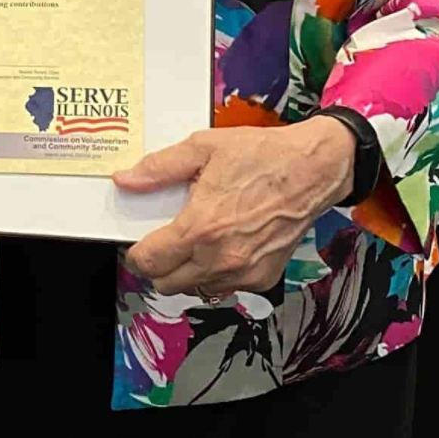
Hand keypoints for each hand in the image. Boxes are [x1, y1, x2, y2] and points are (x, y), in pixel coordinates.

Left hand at [114, 116, 357, 298]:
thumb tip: (126, 180)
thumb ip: (159, 168)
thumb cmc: (262, 156)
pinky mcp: (262, 278)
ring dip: (186, 273)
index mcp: (200, 227)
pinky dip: (215, 274)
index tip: (139, 246)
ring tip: (196, 242)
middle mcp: (220, 258)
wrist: (313, 169)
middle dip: (158, 266)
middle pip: (167, 284)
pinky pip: (224, 288)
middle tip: (164, 243)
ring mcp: (243, 273)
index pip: (149, 262)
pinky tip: (221, 247)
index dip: (136, 255)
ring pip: (195, 290)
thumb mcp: (203, 148)